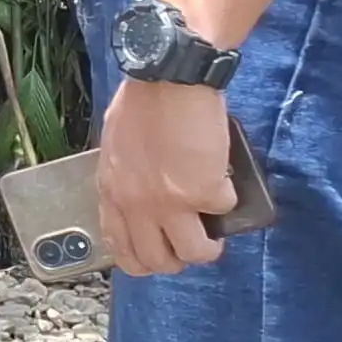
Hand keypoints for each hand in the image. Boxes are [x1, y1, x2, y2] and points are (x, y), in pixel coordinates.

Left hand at [97, 77, 240, 275]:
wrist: (169, 80)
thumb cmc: (143, 101)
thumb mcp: (117, 145)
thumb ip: (126, 175)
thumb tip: (142, 191)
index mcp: (112, 191)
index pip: (120, 246)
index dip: (142, 259)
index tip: (158, 253)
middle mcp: (137, 205)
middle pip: (157, 261)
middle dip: (178, 260)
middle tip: (191, 245)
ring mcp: (170, 204)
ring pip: (195, 253)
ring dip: (209, 246)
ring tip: (215, 230)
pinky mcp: (205, 193)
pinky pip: (225, 210)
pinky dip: (229, 198)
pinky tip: (224, 179)